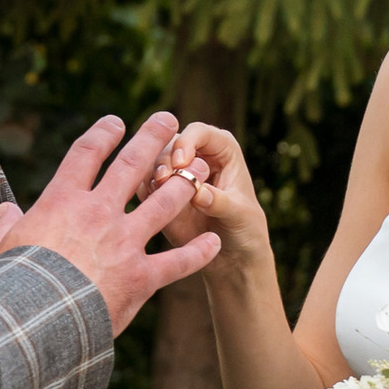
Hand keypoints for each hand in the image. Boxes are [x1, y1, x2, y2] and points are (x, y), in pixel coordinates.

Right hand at [0, 110, 217, 336]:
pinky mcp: (142, 277)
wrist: (36, 320)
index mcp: (62, 201)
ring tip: (199, 169)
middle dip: (153, 138)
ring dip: (183, 184)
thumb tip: (4, 211)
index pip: (86, 155)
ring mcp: (124, 243)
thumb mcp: (1, 248)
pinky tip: (214, 242)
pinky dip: (198, 253)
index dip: (102, 134)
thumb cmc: (12, 283)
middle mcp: (98, 213)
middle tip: (169, 120)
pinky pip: (178, 262)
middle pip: (131, 165)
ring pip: (163, 203)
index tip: (116, 123)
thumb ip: (6, 225)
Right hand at [156, 122, 275, 298]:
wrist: (232, 256)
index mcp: (222, 149)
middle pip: (169, 143)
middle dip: (163, 159)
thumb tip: (198, 193)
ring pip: (151, 162)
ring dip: (149, 174)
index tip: (181, 164)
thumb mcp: (240, 215)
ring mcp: (175, 174)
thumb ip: (220, 201)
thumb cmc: (245, 229)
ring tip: (157, 193)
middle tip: (163, 180)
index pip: (199, 133)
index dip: (187, 143)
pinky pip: (144, 185)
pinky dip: (144, 192)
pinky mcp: (161, 194)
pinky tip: (149, 205)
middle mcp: (196, 155)